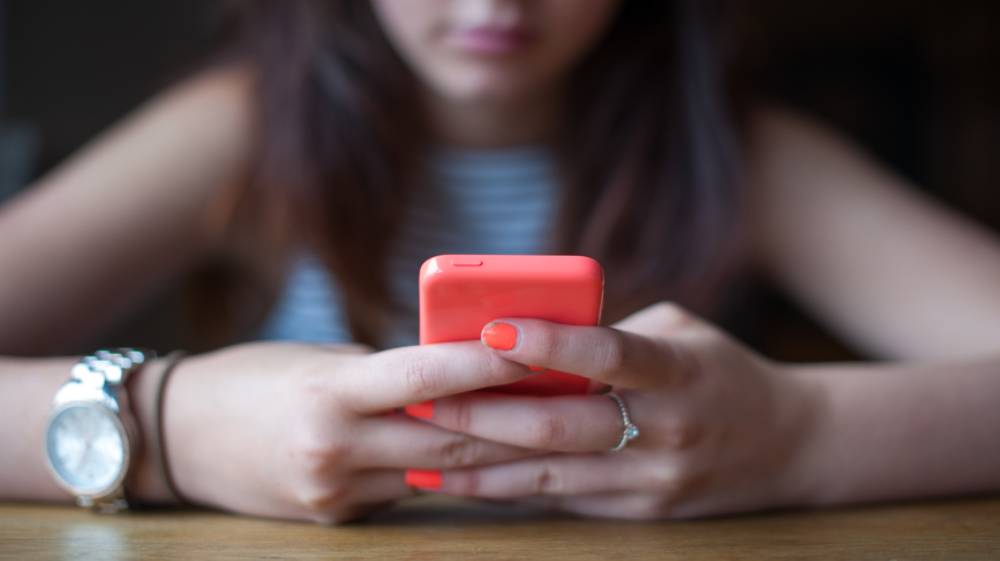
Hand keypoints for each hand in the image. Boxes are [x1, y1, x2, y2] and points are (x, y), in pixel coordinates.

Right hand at [162, 341, 540, 522]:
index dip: (485, 362)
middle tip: (571, 398)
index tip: (537, 345)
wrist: (180, 438)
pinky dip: (442, 473)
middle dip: (515, 419)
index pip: (423, 374)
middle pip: (449, 436)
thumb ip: (387, 373)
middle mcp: (334, 446)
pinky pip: (407, 493)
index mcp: (329, 390)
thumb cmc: (254, 379)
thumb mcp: (321, 358)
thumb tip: (459, 376)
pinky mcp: (337, 518)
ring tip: (547, 428)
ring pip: (438, 472)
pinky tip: (480, 458)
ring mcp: (336, 491)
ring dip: (492, 451)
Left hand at [414, 302, 819, 518]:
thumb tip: (525, 338)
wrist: (791, 445)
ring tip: (419, 456)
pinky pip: (563, 502)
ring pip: (550, 477)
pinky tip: (464, 483)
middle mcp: (667, 429)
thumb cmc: (719, 371)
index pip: (609, 353)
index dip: (550, 341)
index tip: (490, 328)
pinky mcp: (642, 512)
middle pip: (561, 427)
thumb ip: (611, 333)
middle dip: (482, 415)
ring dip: (480, 465)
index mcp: (678, 370)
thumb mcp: (679, 332)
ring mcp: (654, 479)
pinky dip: (509, 491)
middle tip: (422, 402)